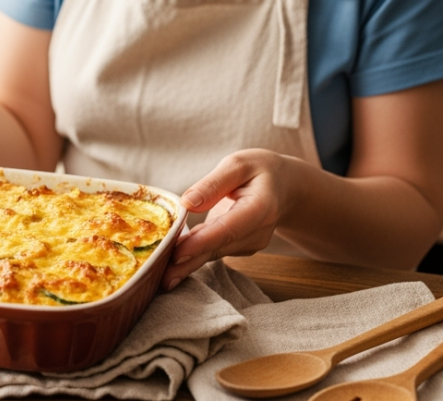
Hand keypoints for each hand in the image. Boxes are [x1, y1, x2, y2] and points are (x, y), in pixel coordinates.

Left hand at [161, 149, 297, 289]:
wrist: (284, 188)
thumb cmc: (260, 171)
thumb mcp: (238, 165)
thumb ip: (213, 183)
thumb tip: (187, 203)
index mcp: (260, 208)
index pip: (228, 229)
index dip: (202, 242)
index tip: (177, 252)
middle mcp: (257, 233)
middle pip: (218, 248)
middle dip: (188, 262)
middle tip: (160, 278)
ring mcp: (249, 244)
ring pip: (212, 253)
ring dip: (186, 263)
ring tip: (158, 275)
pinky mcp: (239, 248)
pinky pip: (212, 251)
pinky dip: (192, 256)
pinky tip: (169, 266)